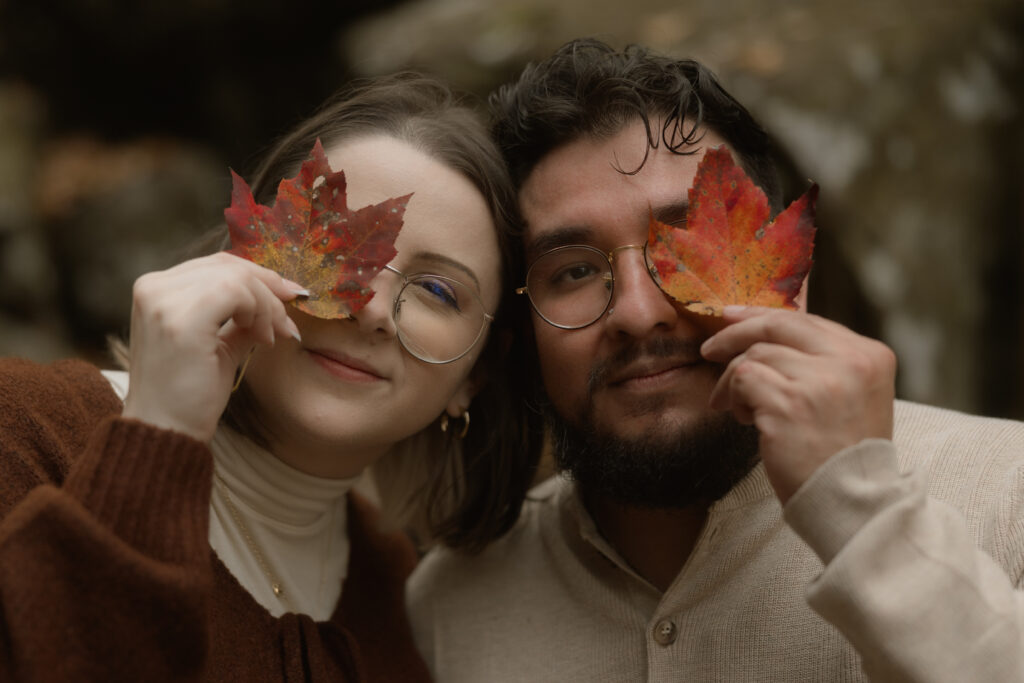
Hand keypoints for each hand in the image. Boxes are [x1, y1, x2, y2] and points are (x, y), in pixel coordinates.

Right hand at [122, 252, 305, 441]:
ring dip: (266, 305)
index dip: (258, 276)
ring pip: (236, 277)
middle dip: (269, 288)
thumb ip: (240, 317)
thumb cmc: (190, 395)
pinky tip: (262, 338)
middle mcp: (153, 287)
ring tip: (271, 336)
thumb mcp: (218, 344)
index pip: (216, 265)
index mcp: (156, 290)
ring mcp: (163, 300)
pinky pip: (236, 292)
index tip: (290, 296)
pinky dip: (259, 311)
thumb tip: (278, 298)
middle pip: (227, 265)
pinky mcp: (181, 318)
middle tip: (288, 320)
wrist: (167, 432)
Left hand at [700, 306, 895, 503]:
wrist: (853, 503)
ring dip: (735, 380)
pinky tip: (743, 418)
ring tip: (738, 407)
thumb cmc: (844, 455)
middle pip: (779, 325)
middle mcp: (850, 361)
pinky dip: (734, 396)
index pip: (808, 320)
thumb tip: (766, 331)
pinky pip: (743, 378)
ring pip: (756, 354)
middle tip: (710, 348)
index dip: (764, 317)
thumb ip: (823, 363)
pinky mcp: (789, 403)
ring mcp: (820, 381)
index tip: (734, 318)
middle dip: (736, 332)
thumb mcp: (852, 397)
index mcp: (870, 355)